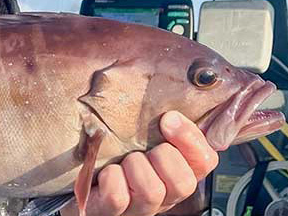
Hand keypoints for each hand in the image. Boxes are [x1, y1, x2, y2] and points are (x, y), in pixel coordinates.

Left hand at [62, 111, 218, 215]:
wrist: (81, 176)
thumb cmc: (114, 148)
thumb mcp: (140, 129)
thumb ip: (159, 115)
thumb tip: (173, 83)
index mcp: (178, 170)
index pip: (206, 160)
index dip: (191, 139)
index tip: (168, 119)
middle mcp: (165, 193)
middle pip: (184, 182)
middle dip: (162, 156)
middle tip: (144, 149)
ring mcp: (140, 208)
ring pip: (152, 191)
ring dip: (134, 167)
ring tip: (123, 161)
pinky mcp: (112, 213)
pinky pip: (118, 197)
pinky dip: (111, 179)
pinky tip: (106, 173)